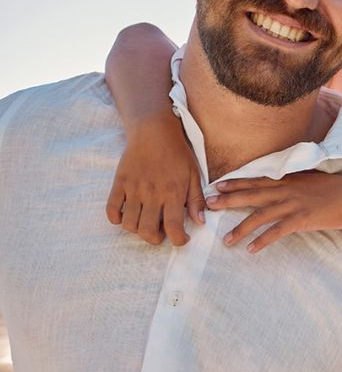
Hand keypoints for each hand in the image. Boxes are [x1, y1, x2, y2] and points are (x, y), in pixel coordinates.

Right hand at [106, 109, 204, 245]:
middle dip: (156, 239)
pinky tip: (127, 215)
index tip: (181, 239)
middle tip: (162, 232)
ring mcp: (133, 189)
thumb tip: (200, 222)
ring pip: (129, 224)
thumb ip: (196, 200)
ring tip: (146, 223)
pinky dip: (116, 218)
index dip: (178, 240)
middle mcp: (152, 193)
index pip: (174, 227)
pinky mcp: (119, 183)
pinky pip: (111, 209)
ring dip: (137, 230)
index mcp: (173, 192)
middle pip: (148, 231)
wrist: (154, 131)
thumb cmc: (177, 153)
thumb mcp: (194, 174)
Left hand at [207, 172, 341, 252]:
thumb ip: (295, 183)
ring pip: (261, 216)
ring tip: (226, 241)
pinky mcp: (302, 219)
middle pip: (252, 195)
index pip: (257, 180)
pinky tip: (252, 250)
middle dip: (229, 200)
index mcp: (289, 180)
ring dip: (241, 229)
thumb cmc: (337, 190)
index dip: (236, 183)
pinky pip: (278, 231)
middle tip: (208, 205)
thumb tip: (282, 188)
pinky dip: (263, 240)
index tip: (217, 186)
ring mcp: (294, 204)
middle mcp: (287, 189)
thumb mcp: (313, 181)